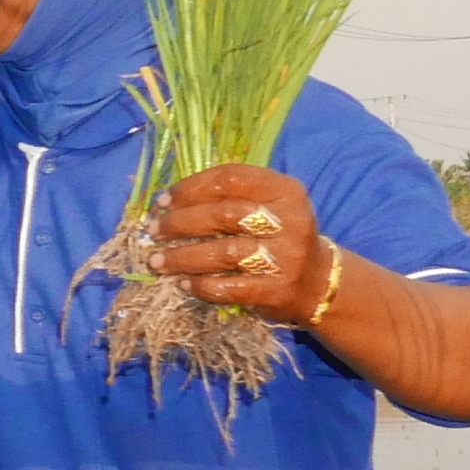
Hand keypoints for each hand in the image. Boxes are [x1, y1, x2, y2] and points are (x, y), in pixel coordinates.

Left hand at [145, 165, 336, 324]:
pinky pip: (228, 287)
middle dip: (179, 223)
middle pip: (222, 215)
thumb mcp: (267, 205)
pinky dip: (200, 286)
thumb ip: (229, 196)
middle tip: (153, 231)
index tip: (162, 201)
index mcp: (285, 191)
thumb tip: (168, 202)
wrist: (316, 282)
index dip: (190, 188)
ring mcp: (285, 257)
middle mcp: (289, 221)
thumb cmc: (277, 236)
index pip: (230, 179)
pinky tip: (183, 283)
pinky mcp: (276, 290)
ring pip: (222, 253)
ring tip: (157, 260)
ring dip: (181, 257)